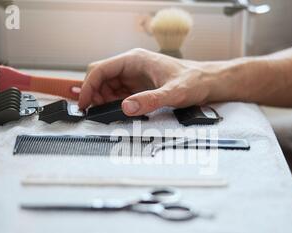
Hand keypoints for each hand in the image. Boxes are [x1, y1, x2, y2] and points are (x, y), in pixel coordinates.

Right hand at [78, 48, 215, 115]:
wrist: (208, 83)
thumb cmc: (194, 81)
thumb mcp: (173, 93)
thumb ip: (150, 100)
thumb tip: (126, 107)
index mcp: (135, 59)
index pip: (101, 69)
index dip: (88, 86)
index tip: (84, 104)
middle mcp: (132, 66)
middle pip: (101, 78)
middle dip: (94, 95)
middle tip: (94, 113)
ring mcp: (134, 76)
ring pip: (108, 87)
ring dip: (103, 101)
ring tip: (107, 114)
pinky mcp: (139, 87)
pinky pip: (119, 94)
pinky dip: (114, 104)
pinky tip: (118, 113)